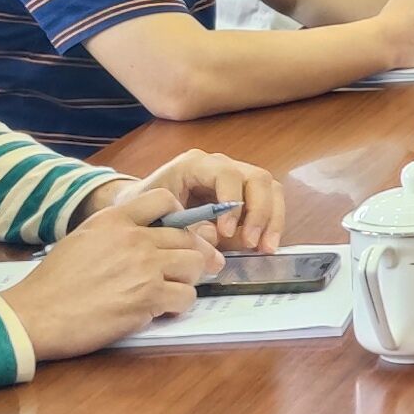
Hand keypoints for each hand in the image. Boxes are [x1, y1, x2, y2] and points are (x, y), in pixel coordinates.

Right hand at [0, 198, 214, 357]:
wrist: (35, 314)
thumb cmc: (52, 283)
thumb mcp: (81, 239)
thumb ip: (115, 232)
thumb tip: (146, 237)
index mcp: (114, 219)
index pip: (165, 199)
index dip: (179, 216)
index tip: (177, 233)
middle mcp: (134, 238)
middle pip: (188, 237)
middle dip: (192, 255)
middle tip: (187, 270)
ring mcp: (144, 267)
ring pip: (194, 266)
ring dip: (187, 281)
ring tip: (170, 292)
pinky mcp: (149, 297)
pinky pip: (186, 297)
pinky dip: (177, 305)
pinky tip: (160, 310)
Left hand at [129, 149, 284, 251]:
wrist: (141, 211)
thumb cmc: (144, 211)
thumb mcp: (155, 218)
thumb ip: (184, 227)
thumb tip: (216, 235)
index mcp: (195, 165)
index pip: (227, 174)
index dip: (232, 202)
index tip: (226, 233)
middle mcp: (221, 166)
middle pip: (257, 178)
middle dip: (260, 213)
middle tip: (252, 243)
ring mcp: (236, 177)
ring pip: (270, 189)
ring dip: (272, 220)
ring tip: (265, 248)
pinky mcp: (244, 194)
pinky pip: (269, 202)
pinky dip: (271, 224)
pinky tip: (264, 246)